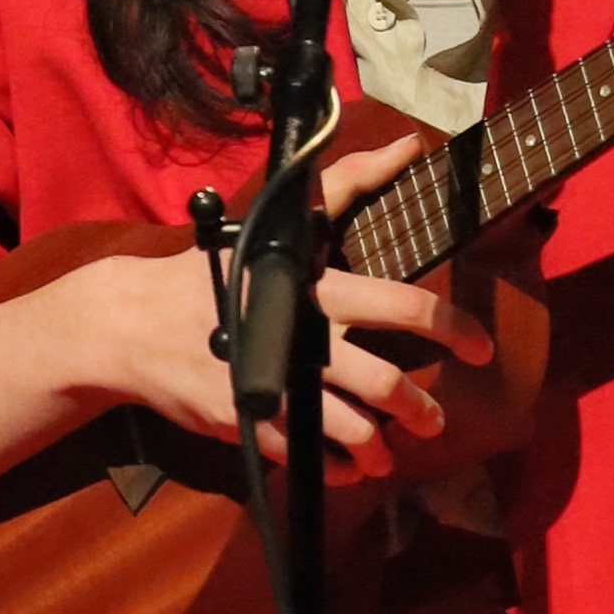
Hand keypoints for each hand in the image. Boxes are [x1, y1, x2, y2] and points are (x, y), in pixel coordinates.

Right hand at [62, 134, 494, 479]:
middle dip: (421, 408)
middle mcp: (300, 340)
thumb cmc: (214, 273)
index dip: (451, 326)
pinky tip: (347, 468)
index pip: (399, 305)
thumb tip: (409, 144)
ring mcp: (273, 388)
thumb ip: (348, 185)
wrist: (130, 325)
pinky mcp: (247, 426)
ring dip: (381, 449)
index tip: (483, 348)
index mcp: (314, 290)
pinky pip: (309, 460)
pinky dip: (337, 469)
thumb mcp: (280, 226)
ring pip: (351, 432)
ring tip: (388, 455)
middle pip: (383, 385)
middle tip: (436, 419)